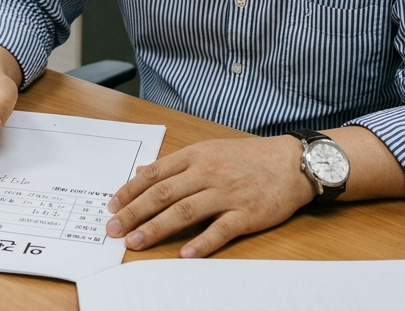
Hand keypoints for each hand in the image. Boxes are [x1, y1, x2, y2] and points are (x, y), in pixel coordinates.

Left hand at [105, 136, 313, 257]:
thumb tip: (142, 172)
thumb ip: (175, 163)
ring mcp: (227, 194)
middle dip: (134, 212)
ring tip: (136, 242)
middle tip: (114, 229)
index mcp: (196, 156)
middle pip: (163, 194)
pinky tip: (185, 254)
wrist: (292, 162)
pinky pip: (220, 230)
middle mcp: (208, 173)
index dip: (130, 191)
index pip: (154, 174)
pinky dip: (202, 242)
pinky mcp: (246, 214)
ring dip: (157, 228)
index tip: (112, 206)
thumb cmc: (249, 157)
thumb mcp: (209, 149)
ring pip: (185, 212)